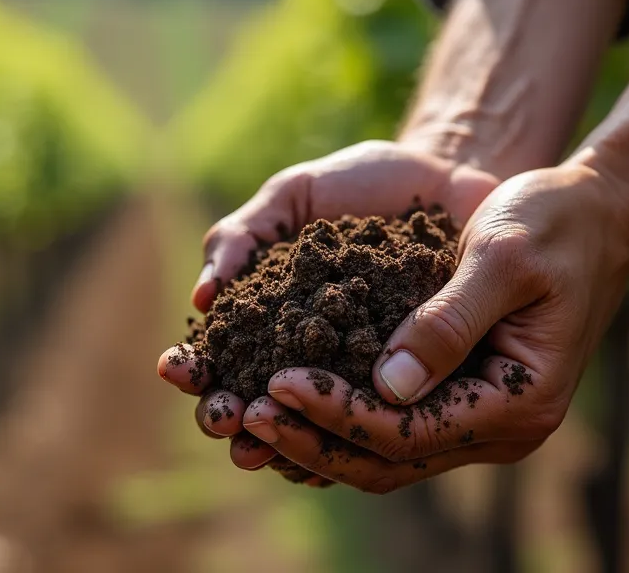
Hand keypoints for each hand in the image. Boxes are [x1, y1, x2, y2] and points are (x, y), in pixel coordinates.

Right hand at [157, 140, 501, 478]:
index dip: (195, 367)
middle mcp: (307, 356)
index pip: (219, 354)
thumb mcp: (294, 195)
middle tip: (225, 418)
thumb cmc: (362, 184)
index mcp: (268, 315)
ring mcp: (357, 375)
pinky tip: (329, 452)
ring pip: (310, 426)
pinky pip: (377, 426)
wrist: (449, 176)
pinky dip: (349, 444)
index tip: (179, 368)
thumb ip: (244, 235)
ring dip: (280, 443)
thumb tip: (201, 300)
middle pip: (254, 402)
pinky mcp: (412, 384)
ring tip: (262, 448)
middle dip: (229, 417)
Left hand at [235, 163, 628, 491]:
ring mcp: (484, 419)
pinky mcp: (465, 397)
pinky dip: (341, 418)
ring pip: (386, 454)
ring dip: (319, 437)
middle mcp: (502, 427)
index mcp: (518, 401)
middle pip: (389, 459)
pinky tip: (289, 400)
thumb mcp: (501, 257)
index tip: (273, 382)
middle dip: (313, 439)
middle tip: (243, 414)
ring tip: (249, 414)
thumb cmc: (552, 221)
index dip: (336, 413)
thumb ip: (447, 322)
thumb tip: (386, 387)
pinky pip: (395, 426)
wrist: (595, 213)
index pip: (408, 431)